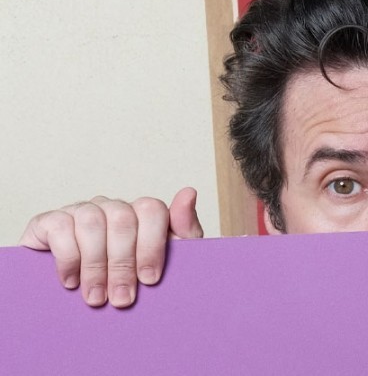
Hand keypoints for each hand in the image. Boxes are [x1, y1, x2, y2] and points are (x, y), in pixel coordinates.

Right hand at [18, 187, 203, 307]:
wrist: (80, 304)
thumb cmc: (129, 281)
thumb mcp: (167, 263)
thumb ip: (183, 231)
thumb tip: (189, 193)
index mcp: (140, 214)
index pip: (152, 210)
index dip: (152, 245)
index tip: (150, 279)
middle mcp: (110, 208)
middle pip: (122, 218)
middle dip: (123, 263)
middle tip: (122, 298)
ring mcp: (79, 212)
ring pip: (91, 221)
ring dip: (95, 265)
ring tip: (97, 297)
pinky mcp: (48, 222)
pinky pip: (59, 226)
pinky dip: (67, 257)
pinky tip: (71, 281)